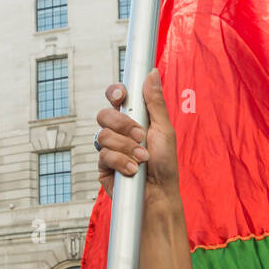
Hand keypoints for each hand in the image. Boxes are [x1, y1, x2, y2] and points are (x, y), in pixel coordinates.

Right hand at [96, 69, 178, 201]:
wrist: (158, 194)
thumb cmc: (165, 164)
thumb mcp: (164, 130)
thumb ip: (155, 103)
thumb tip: (151, 74)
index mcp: (134, 118)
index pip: (116, 98)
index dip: (115, 92)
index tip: (121, 96)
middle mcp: (119, 132)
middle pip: (104, 114)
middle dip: (123, 125)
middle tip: (141, 136)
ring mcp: (109, 148)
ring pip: (103, 135)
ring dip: (126, 147)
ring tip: (142, 158)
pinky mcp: (103, 166)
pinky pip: (103, 155)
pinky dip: (121, 162)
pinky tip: (133, 170)